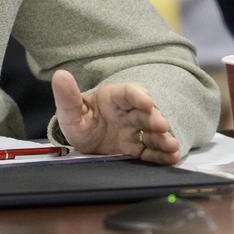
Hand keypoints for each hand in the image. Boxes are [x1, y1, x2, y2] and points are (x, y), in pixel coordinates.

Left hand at [50, 70, 179, 164]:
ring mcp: (133, 130)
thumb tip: (60, 76)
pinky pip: (150, 150)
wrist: (83, 137)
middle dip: (154, 119)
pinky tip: (171, 158)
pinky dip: (161, 154)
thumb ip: (67, 96)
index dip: (138, 96)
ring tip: (173, 146)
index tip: (146, 101)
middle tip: (162, 125)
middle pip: (144, 114)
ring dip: (163, 138)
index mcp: (113, 98)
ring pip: (151, 133)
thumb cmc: (80, 118)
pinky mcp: (136, 148)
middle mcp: (127, 112)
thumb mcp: (69, 110)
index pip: (128, 93)